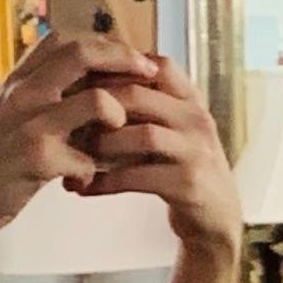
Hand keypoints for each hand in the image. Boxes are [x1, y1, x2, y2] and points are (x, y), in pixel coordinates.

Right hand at [0, 29, 152, 254]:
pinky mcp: (37, 160)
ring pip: (97, 101)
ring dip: (120, 117)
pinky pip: (89, 157)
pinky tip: (88, 179)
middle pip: (83, 54)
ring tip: (119, 134)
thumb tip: (91, 81)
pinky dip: (97, 169)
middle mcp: (24, 94)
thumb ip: (44, 95)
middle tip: (149, 74)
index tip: (128, 55)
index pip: (65, 39)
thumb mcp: (12, 115)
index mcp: (19, 80)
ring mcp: (30, 125)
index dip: (103, 43)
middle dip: (125, 60)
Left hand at [70, 52, 244, 264]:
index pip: (156, 65)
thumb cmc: (180, 167)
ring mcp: (195, 151)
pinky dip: (104, 182)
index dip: (115, 67)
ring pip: (141, 135)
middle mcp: (196, 119)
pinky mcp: (188, 185)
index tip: (80, 81)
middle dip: (96, 106)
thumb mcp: (170, 129)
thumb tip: (87, 82)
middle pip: (138, 95)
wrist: (217, 217)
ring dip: (100, 145)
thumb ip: (144, 107)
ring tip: (73, 155)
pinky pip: (137, 177)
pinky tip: (81, 187)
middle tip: (65, 119)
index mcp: (190, 99)